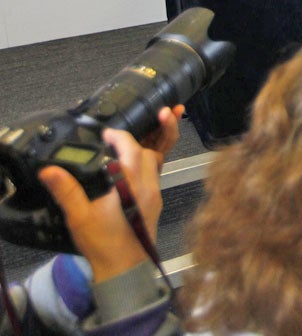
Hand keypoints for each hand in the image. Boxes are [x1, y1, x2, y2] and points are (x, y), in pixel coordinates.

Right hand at [37, 106, 181, 282]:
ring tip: (155, 126)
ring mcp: (155, 194)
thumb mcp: (80, 216)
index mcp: (132, 186)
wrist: (125, 269)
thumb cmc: (104, 244)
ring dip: (153, 145)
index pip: (132, 150)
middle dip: (142, 136)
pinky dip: (149, 162)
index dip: (120, 137)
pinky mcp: (155, 202)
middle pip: (151, 151)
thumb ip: (67, 191)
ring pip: (158, 162)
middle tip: (132, 126)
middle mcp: (149, 186)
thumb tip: (49, 170)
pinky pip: (156, 174)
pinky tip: (138, 163)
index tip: (107, 134)